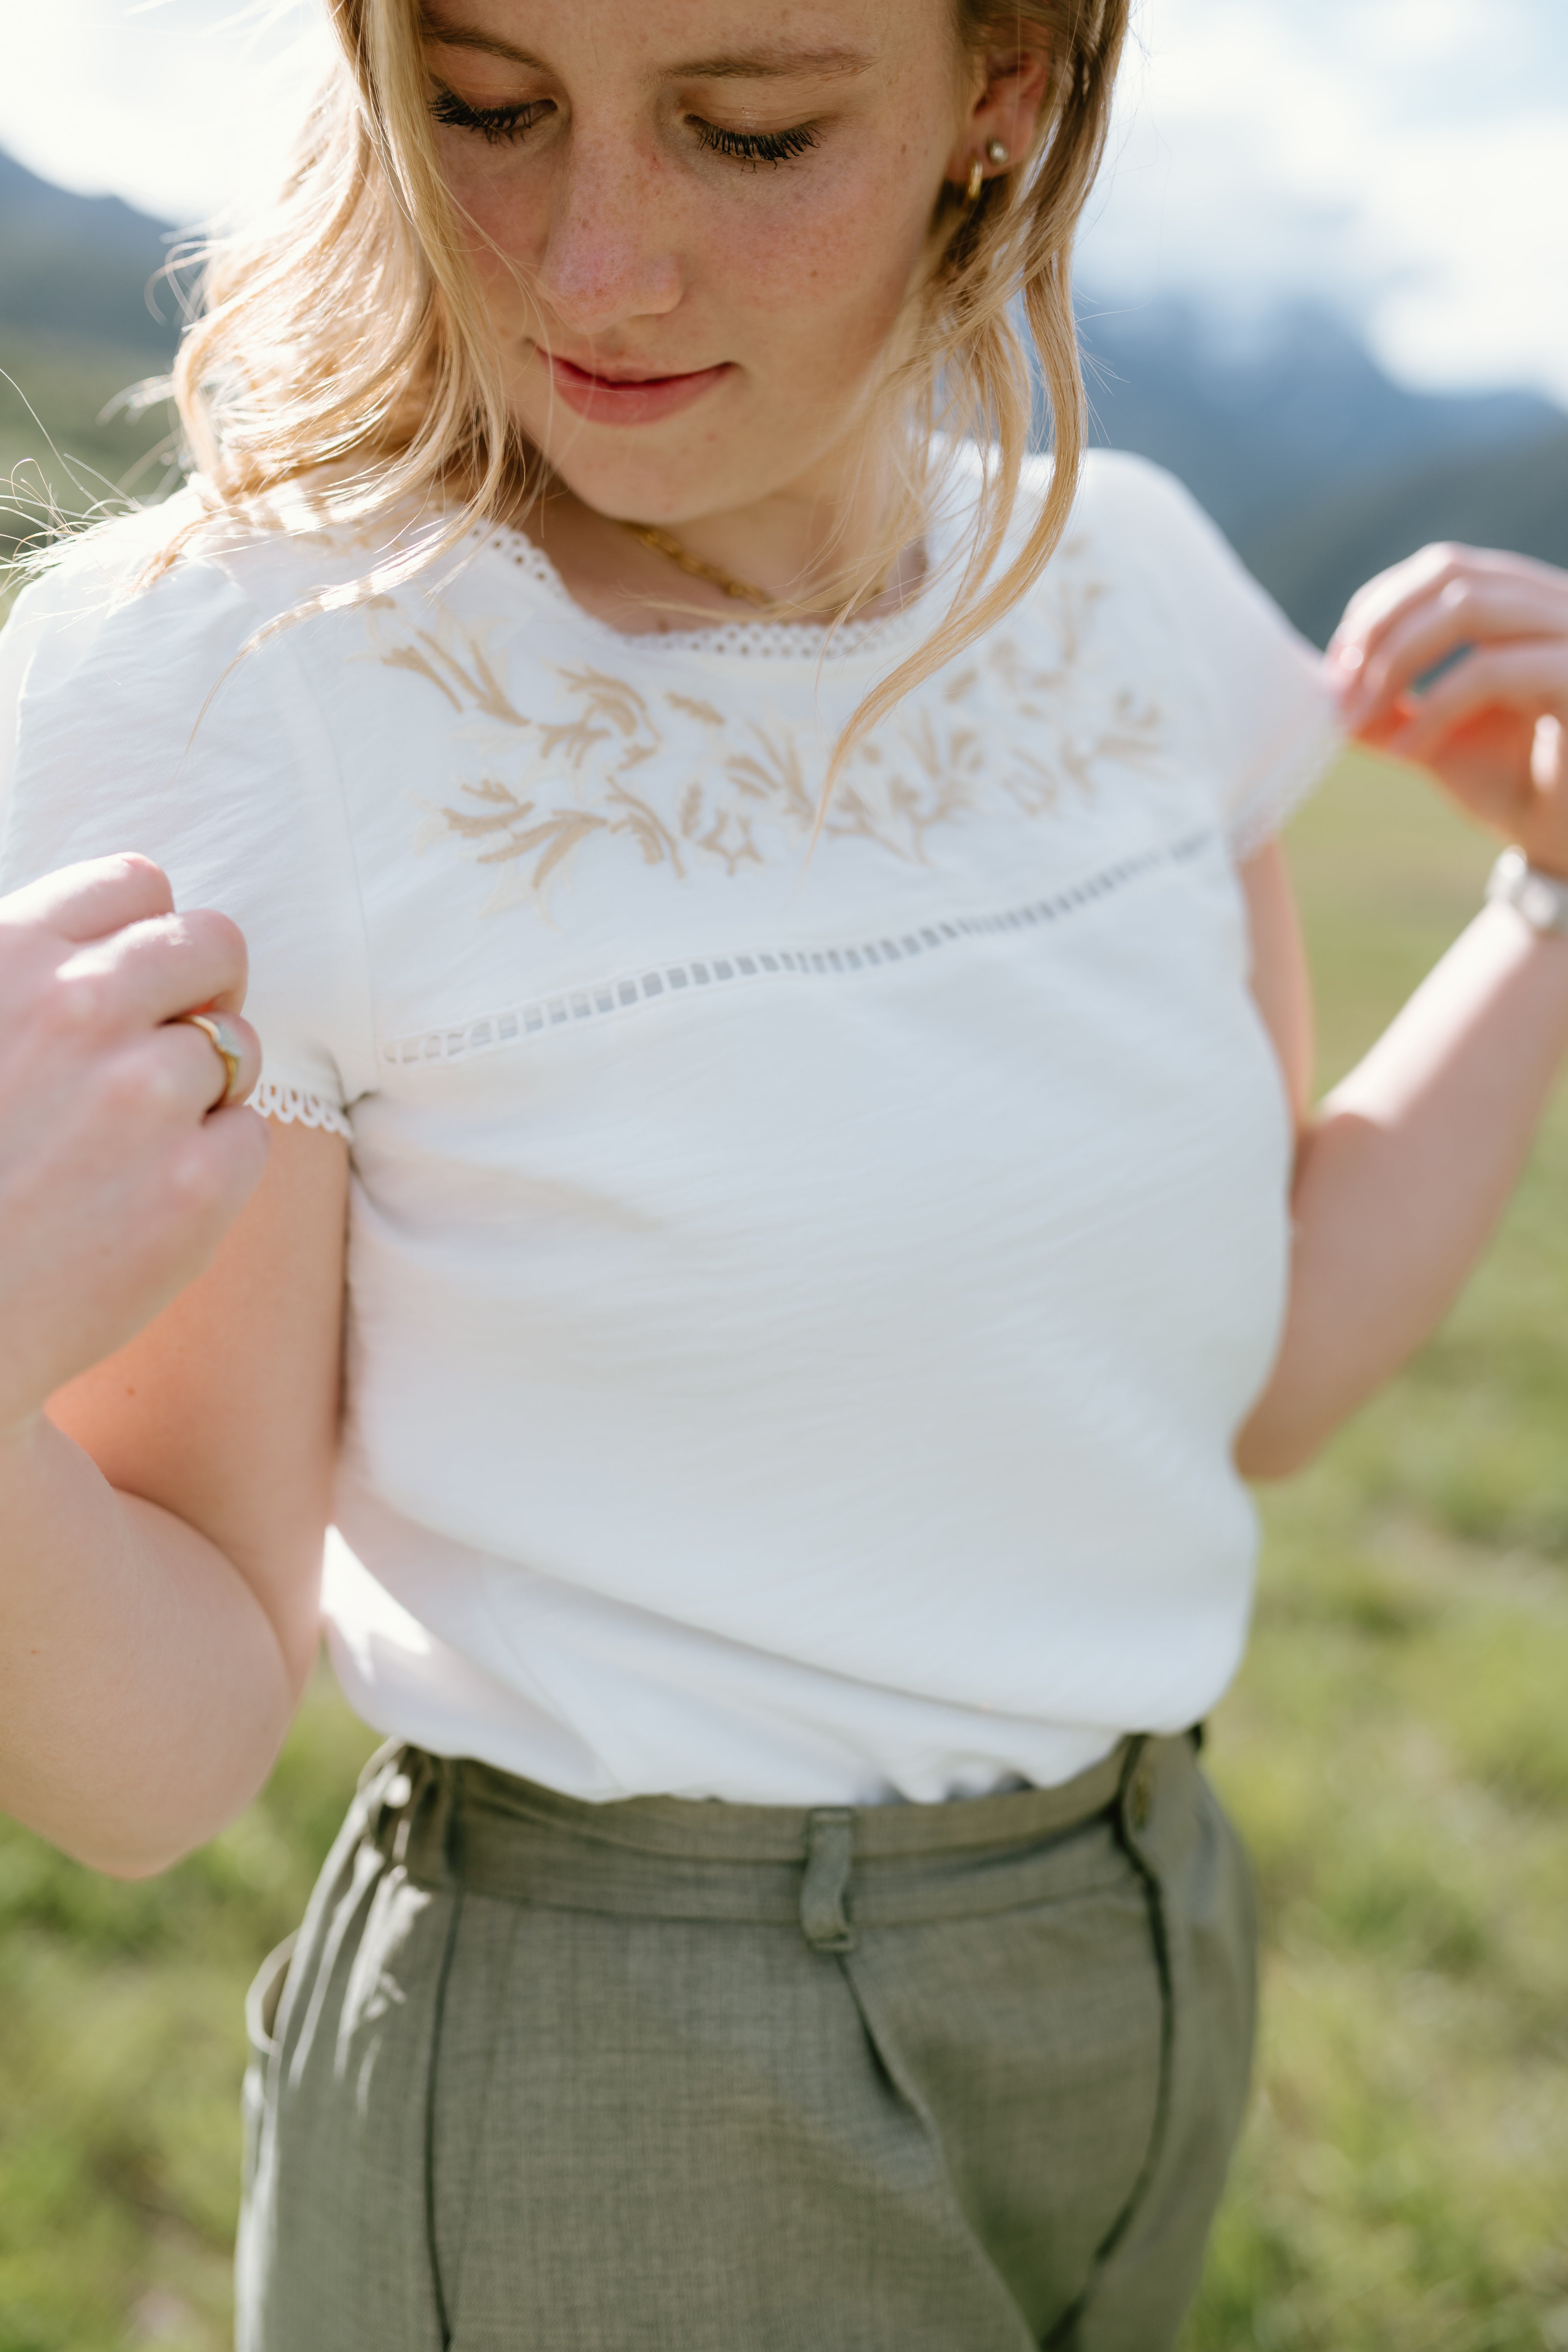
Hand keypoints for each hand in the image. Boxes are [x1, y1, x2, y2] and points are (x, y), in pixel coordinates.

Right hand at [0, 855, 267, 1432]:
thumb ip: (30, 977)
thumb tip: (111, 943)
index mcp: (9, 956)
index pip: (139, 886)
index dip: (151, 935)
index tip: (140, 983)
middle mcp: (79, 1008)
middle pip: (214, 947)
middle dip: (203, 993)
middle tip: (168, 1053)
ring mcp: (144, 1095)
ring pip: (238, 1048)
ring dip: (202, 1090)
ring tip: (126, 1148)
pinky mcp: (195, 1186)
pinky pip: (249, 1138)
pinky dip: (212, 1165)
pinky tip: (142, 1203)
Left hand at [1329, 543, 1567, 877]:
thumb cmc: (1516, 786)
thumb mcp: (1435, 735)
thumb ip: (1387, 705)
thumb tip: (1320, 687)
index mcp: (1526, 608)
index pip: (1445, 567)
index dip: (1379, 605)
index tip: (1338, 665)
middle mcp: (1558, 606)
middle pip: (1452, 572)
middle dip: (1379, 626)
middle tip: (1340, 685)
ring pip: (1470, 605)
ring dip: (1396, 658)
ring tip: (1360, 714)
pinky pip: (1492, 671)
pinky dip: (1433, 708)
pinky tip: (1404, 752)